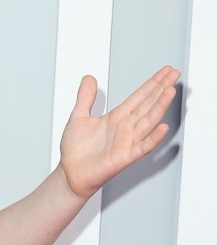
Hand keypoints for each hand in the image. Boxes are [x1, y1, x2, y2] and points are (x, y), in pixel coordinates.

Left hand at [59, 66, 180, 198]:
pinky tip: (162, 127)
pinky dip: (152, 138)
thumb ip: (85, 97)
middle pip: (147, 105)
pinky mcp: (123, 157)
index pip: (139, 97)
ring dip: (159, 107)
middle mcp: (125, 128)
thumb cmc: (76, 149)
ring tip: (170, 91)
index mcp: (117, 117)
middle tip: (174, 74)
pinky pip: (141, 147)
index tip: (165, 71)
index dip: (152, 83)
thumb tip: (89, 78)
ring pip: (147, 122)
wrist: (70, 172)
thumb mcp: (78, 116)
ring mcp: (126, 142)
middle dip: (161, 89)